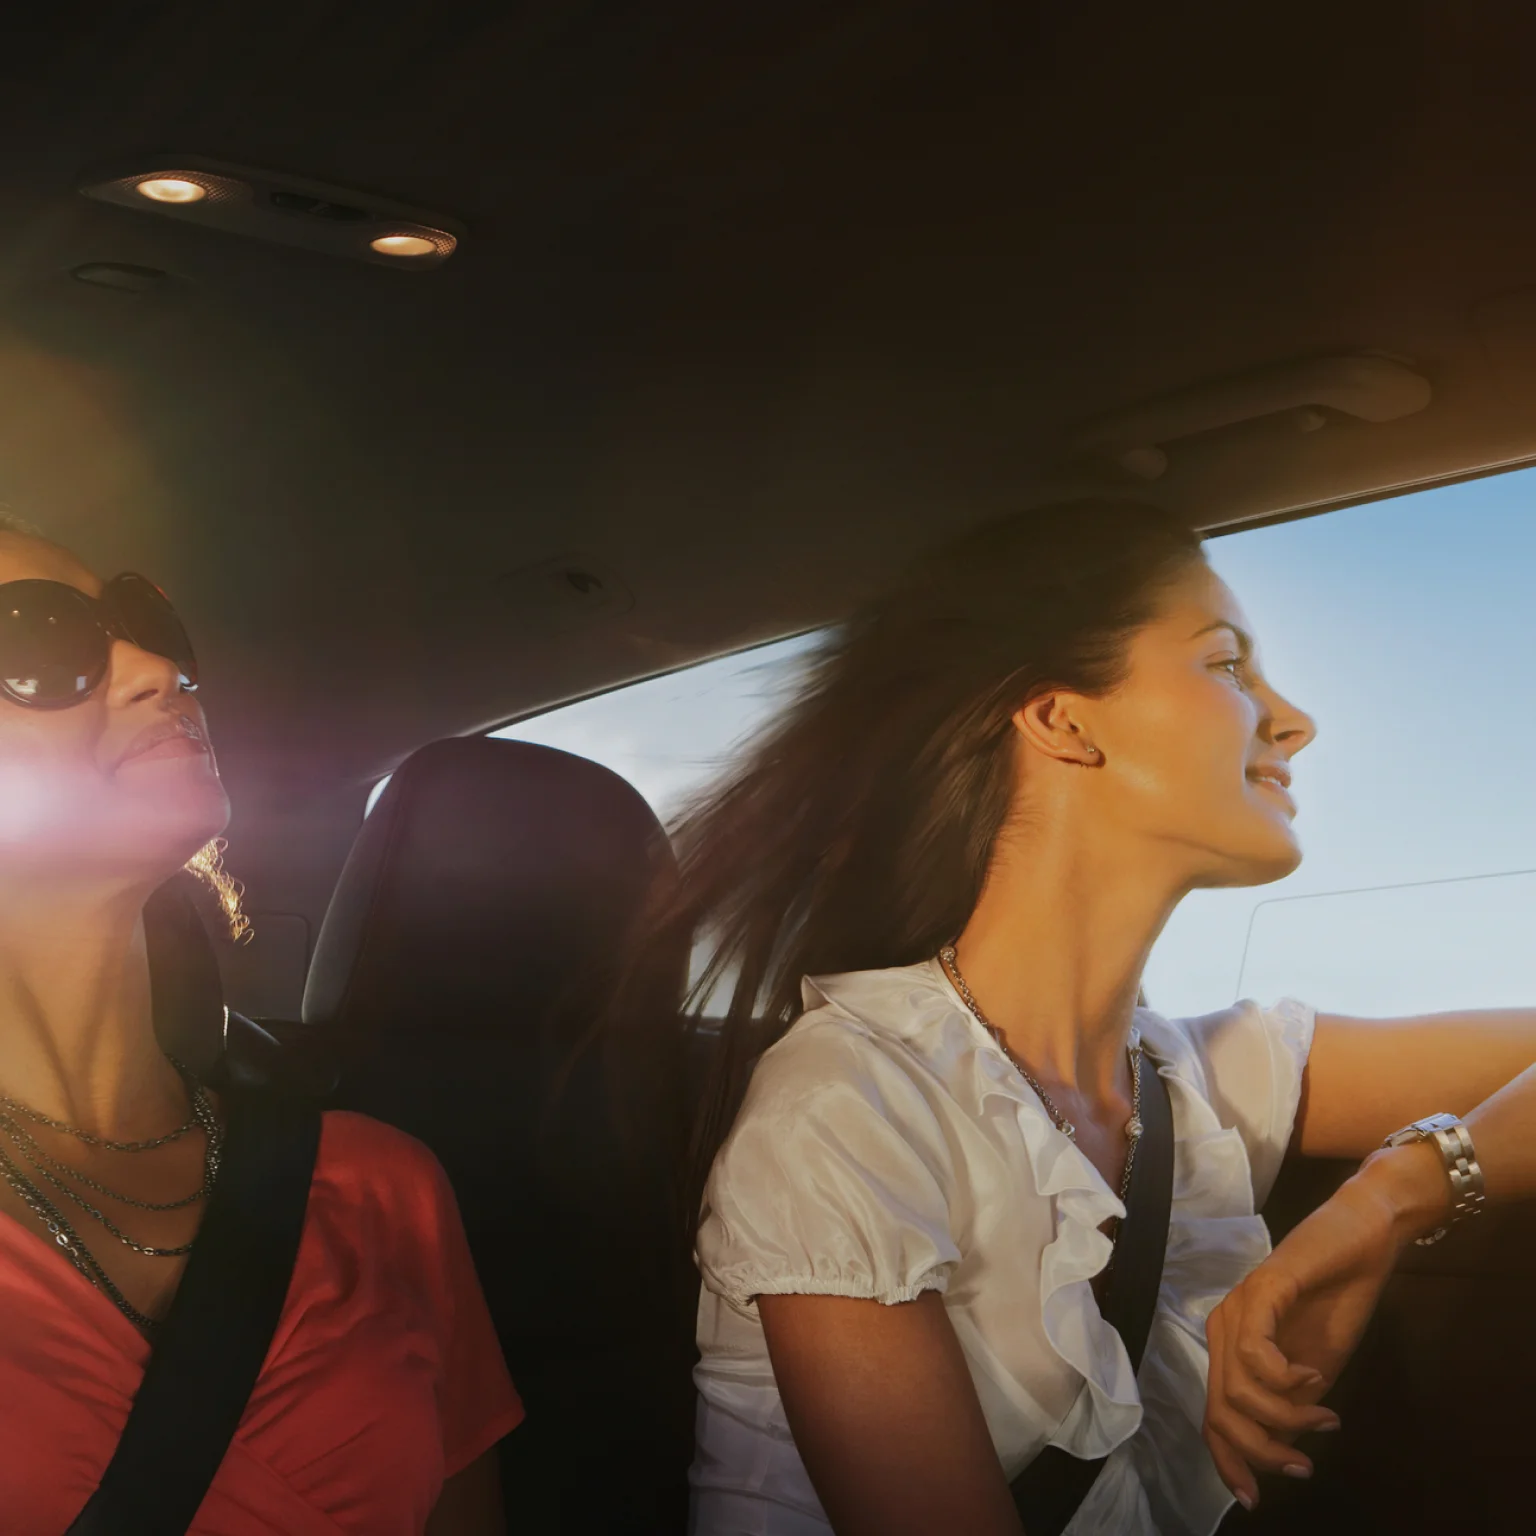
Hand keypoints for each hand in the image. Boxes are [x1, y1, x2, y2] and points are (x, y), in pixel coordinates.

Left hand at [1202, 1142, 1446, 1509]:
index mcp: (1232, 1349)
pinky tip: (1316, 1375)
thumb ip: (1291, 1406)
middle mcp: (1223, 1329)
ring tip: (1325, 1412)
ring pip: (1239, 1391)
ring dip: (1287, 1417)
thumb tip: (1280, 1449)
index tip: (1256, 1499)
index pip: (1213, 1417)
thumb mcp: (1314, 1370)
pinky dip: (1288, 1379)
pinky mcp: (1261, 1291)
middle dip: (1262, 1452)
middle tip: (1306, 1464)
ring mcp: (1238, 1308)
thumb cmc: (1337, 1300)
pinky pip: (1256, 1354)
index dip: (1229, 1462)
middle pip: (1220, 1413)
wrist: (1363, 1239)